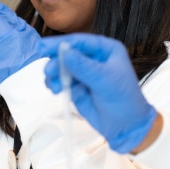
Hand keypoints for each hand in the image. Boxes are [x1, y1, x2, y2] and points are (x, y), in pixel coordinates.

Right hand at [40, 34, 157, 153]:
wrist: (126, 126)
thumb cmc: (124, 100)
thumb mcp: (105, 80)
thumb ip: (83, 66)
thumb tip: (63, 52)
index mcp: (106, 50)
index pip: (80, 42)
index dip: (61, 43)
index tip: (43, 47)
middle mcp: (94, 59)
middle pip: (68, 54)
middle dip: (57, 62)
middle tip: (48, 71)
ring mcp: (85, 73)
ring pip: (62, 68)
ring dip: (55, 75)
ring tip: (54, 87)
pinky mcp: (77, 87)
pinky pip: (62, 82)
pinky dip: (57, 85)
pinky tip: (57, 91)